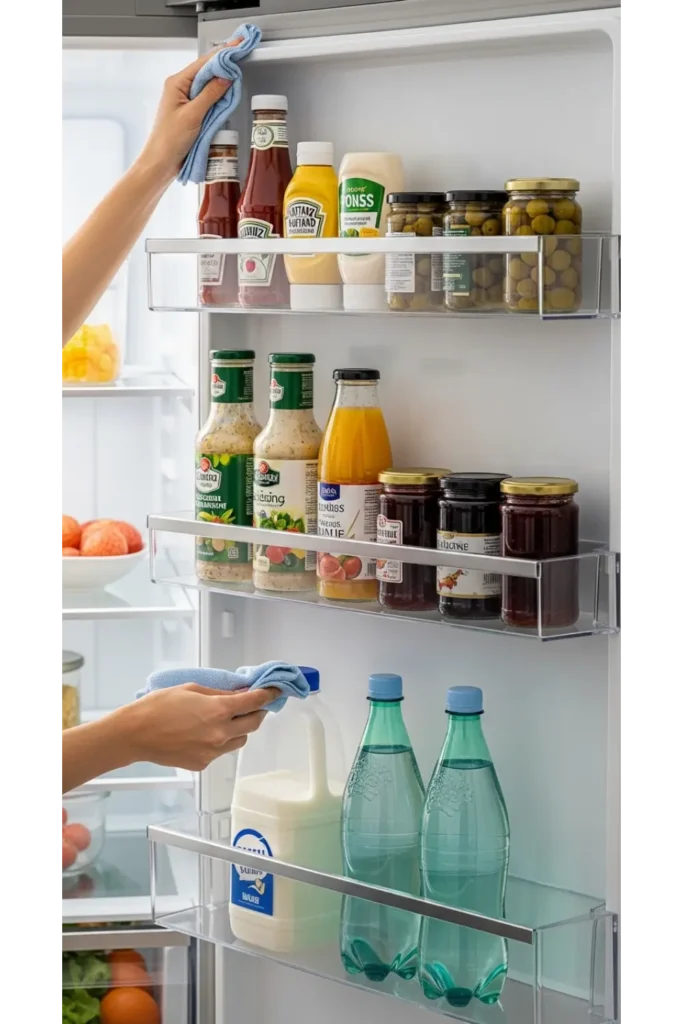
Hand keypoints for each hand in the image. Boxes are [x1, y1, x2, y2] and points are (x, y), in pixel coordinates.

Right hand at [120, 684, 276, 770]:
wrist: (135, 734)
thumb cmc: (158, 707)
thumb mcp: (192, 689)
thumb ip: (220, 693)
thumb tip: (239, 694)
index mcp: (219, 711)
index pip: (255, 702)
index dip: (268, 695)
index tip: (275, 691)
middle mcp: (220, 733)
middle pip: (254, 724)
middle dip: (258, 712)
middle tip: (255, 704)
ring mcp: (212, 752)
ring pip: (240, 741)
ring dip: (241, 729)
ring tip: (228, 720)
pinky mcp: (203, 764)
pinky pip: (221, 752)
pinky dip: (221, 742)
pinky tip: (206, 733)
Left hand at [138, 41, 240, 182]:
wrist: (161, 163)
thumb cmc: (169, 141)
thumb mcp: (193, 115)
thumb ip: (210, 94)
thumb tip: (225, 77)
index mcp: (176, 83)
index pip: (203, 63)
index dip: (222, 53)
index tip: (238, 44)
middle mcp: (180, 88)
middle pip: (206, 70)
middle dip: (223, 62)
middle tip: (241, 53)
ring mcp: (185, 100)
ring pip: (207, 84)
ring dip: (222, 79)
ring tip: (238, 70)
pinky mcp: (190, 112)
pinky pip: (207, 99)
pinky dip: (218, 95)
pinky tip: (228, 92)